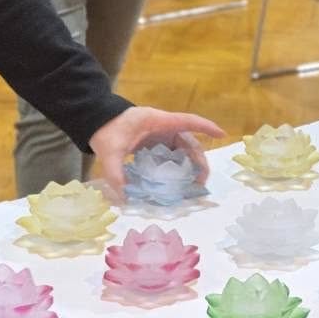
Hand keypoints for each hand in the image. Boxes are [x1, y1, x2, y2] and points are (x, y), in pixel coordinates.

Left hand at [89, 107, 222, 195]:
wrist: (95, 119)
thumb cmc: (106, 129)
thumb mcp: (109, 151)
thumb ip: (116, 173)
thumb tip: (125, 197)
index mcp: (157, 122)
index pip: (187, 122)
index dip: (205, 127)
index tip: (222, 134)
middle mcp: (162, 127)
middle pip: (188, 141)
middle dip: (199, 160)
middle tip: (202, 181)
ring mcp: (159, 134)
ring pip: (182, 149)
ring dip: (190, 164)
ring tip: (193, 184)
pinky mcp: (154, 142)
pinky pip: (171, 153)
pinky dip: (178, 165)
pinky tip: (178, 181)